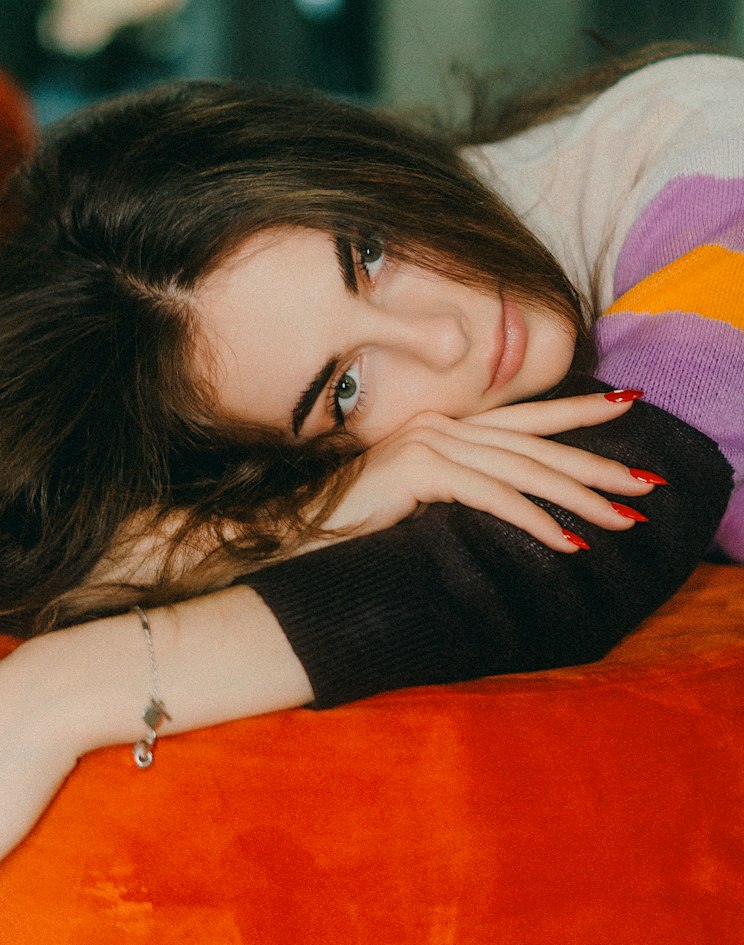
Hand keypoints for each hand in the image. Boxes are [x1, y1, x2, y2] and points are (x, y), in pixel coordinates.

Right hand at [318, 391, 658, 553]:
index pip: (523, 416)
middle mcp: (439, 424)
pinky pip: (491, 495)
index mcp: (443, 426)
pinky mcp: (418, 470)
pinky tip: (566, 540)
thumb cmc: (354, 526)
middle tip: (646, 483)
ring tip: (621, 519)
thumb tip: (515, 502)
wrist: (296, 534)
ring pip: (522, 468)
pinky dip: (532, 519)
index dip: (576, 411)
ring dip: (577, 497)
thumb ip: (462, 488)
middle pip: (534, 442)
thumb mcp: (420, 501)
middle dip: (596, 461)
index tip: (626, 404)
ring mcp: (427, 442)